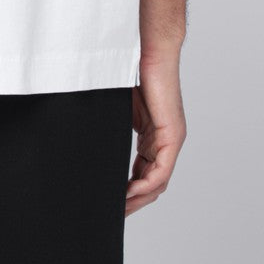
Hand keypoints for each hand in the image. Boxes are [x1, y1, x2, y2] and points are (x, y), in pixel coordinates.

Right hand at [125, 53, 185, 215]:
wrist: (150, 50)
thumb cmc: (134, 71)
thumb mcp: (121, 108)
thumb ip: (114, 126)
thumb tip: (90, 135)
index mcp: (154, 136)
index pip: (143, 173)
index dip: (128, 191)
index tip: (111, 201)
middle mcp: (166, 141)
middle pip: (151, 183)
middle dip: (132, 201)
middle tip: (113, 212)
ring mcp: (171, 139)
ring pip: (157, 182)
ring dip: (138, 198)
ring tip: (119, 207)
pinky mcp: (172, 134)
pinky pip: (161, 170)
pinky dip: (145, 185)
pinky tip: (129, 192)